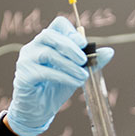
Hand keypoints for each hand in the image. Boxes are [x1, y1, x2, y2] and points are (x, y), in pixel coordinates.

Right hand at [6, 17, 113, 135]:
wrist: (39, 110)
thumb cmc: (55, 88)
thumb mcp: (76, 73)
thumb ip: (90, 62)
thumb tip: (110, 52)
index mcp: (47, 41)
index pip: (58, 24)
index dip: (71, 32)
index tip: (83, 45)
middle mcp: (33, 46)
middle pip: (49, 34)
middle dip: (70, 46)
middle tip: (84, 60)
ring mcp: (26, 60)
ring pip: (48, 53)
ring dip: (69, 64)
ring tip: (82, 76)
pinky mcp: (24, 75)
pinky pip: (44, 72)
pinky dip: (62, 76)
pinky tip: (74, 82)